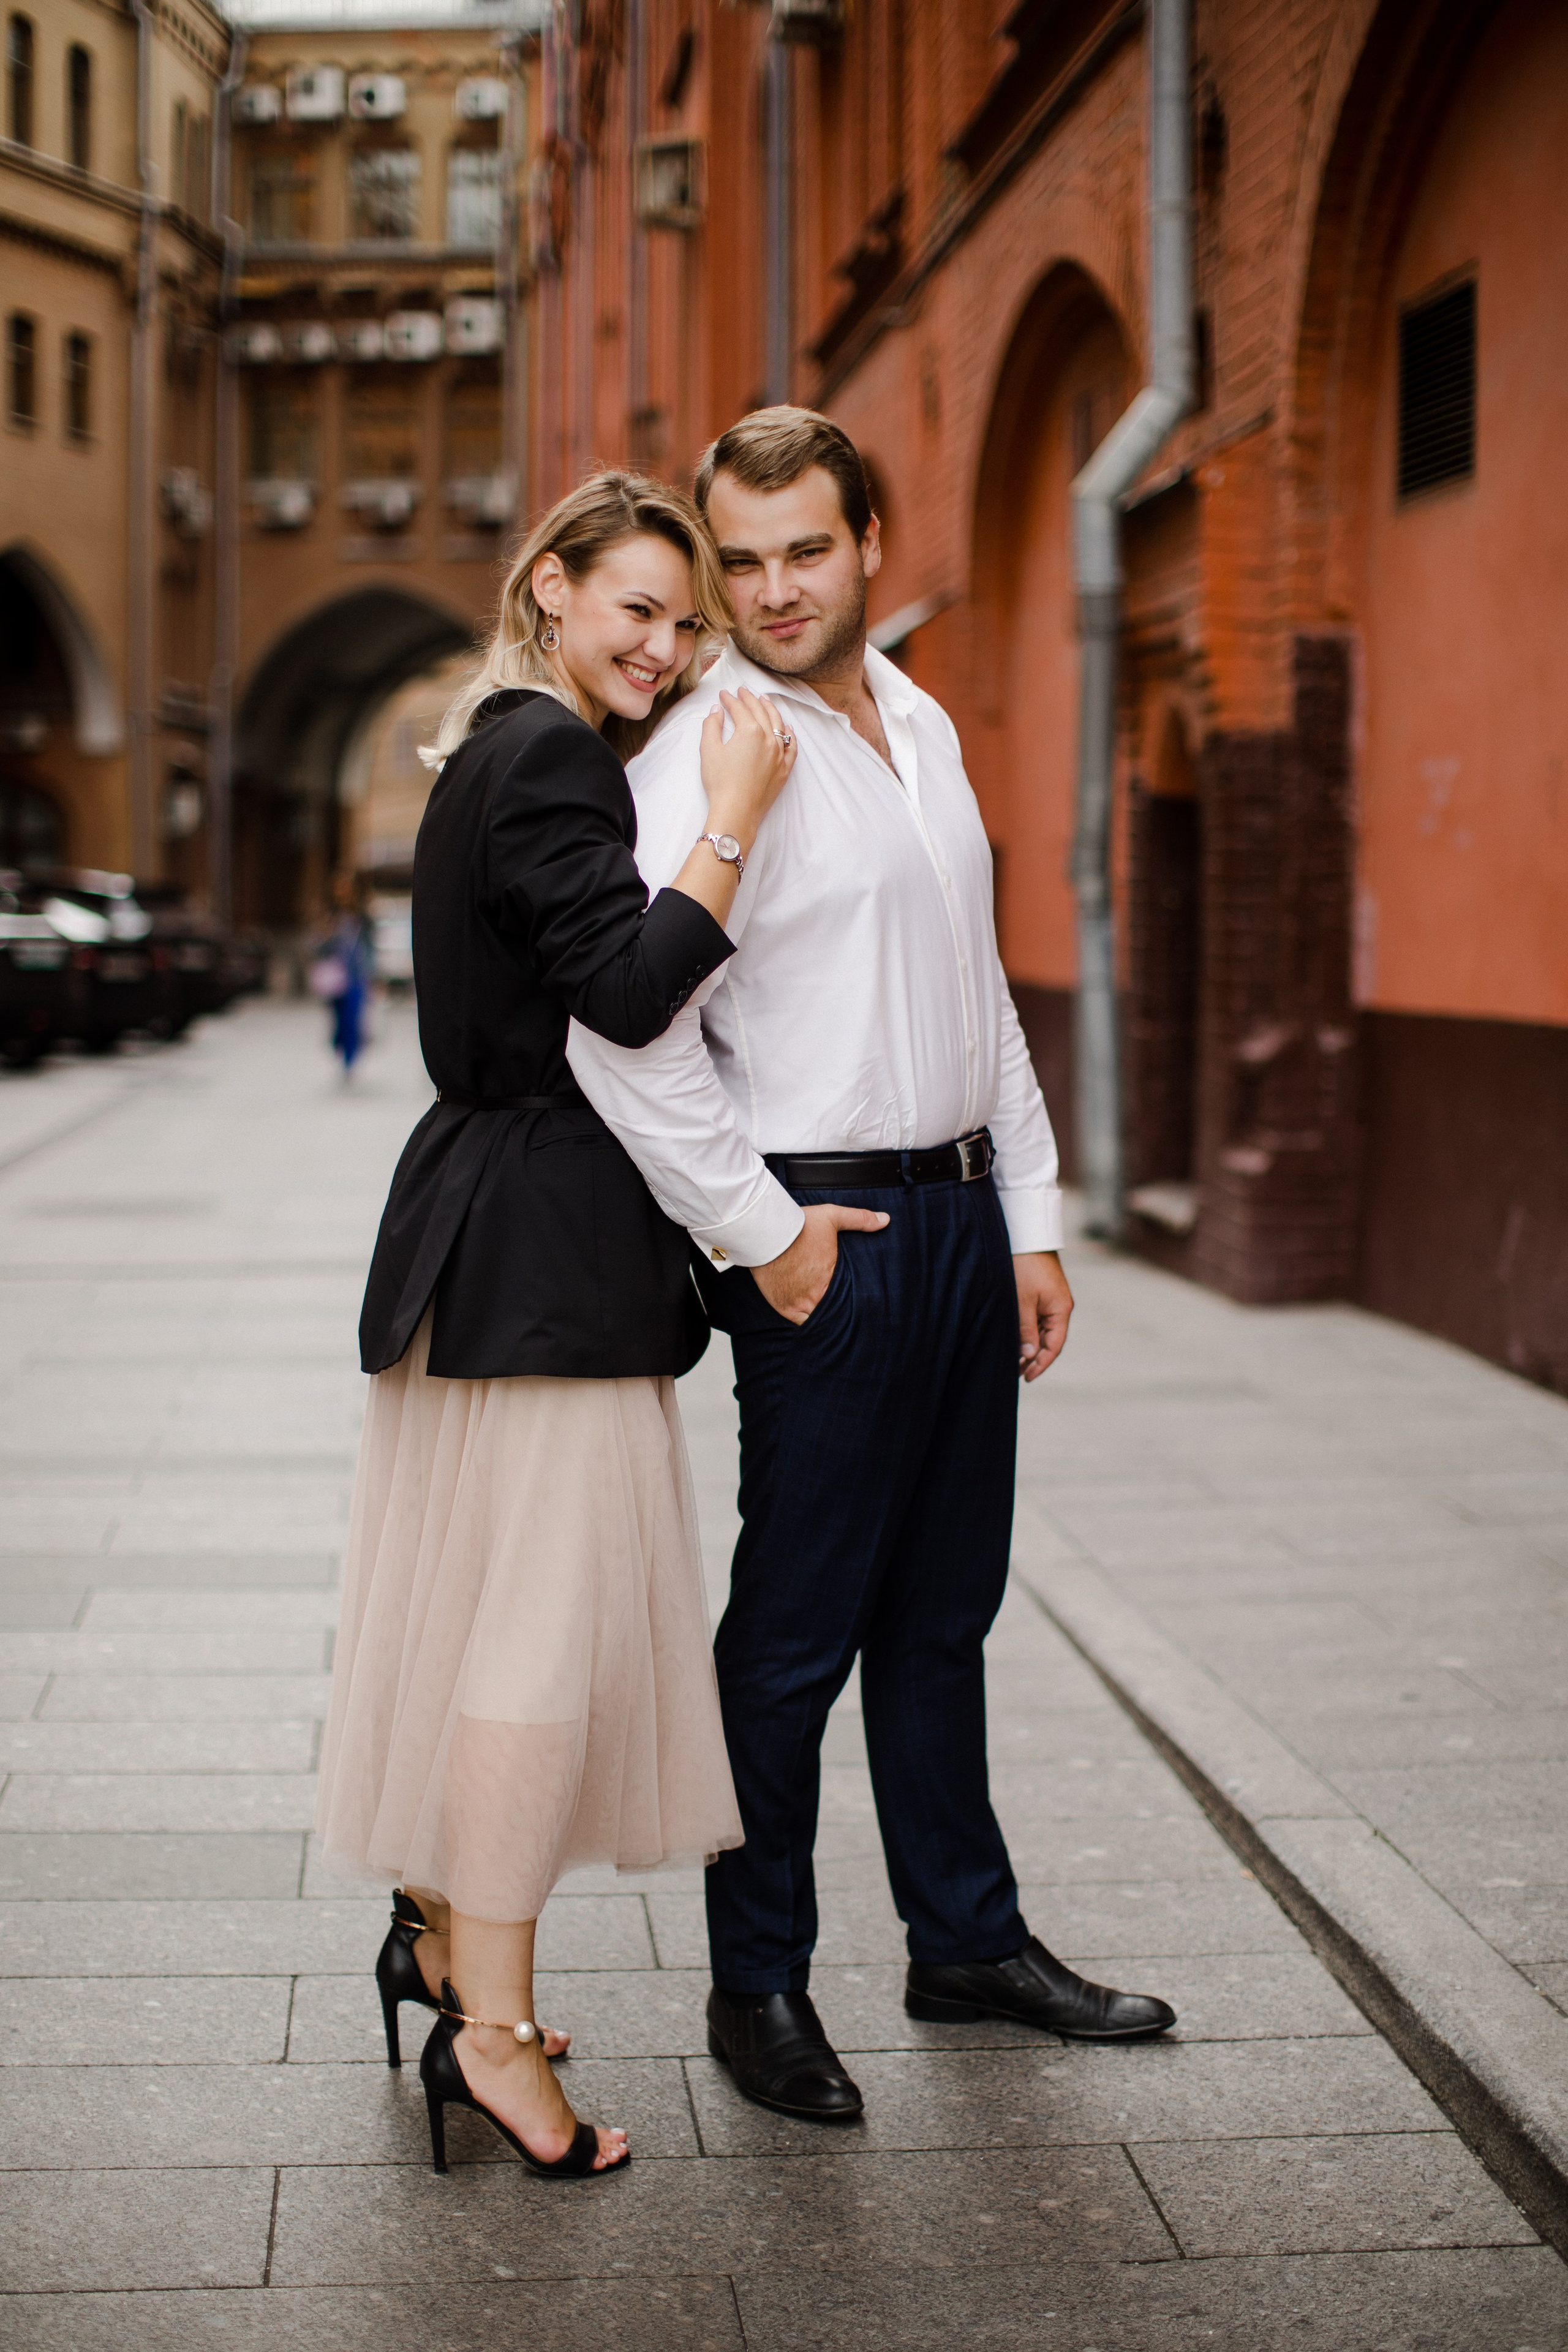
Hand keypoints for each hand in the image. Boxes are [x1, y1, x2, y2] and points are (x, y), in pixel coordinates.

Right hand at [700, 688, 796, 850]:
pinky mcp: (784, 769)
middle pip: (760, 712)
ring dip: (770, 710)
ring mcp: (779, 754)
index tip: (723, 695)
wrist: (736, 812)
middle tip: (742, 691)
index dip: (730, 700)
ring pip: (778, 724)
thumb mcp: (709, 750)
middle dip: (750, 699)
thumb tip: (716, 710)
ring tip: (764, 701)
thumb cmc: (720, 783)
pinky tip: (787, 727)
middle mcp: (769, 738)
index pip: (740, 709)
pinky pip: (791, 746)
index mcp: (750, 731)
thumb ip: (711, 726)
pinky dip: (789, 734)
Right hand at [752, 1201, 889, 1324]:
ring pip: (819, 1320)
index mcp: (831, 1278)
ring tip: (832, 1316)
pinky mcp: (783, 1306)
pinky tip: (812, 1317)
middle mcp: (816, 1296)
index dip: (855, 1302)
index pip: (850, 1299)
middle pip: (835, 1313)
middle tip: (849, 1313)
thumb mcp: (832, 1216)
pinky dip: (806, 1321)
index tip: (860, 1302)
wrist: (764, 1232)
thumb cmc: (797, 1225)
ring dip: (824, 1317)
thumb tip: (885, 1220)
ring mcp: (798, 1304)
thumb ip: (859, 1219)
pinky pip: (799, 1322)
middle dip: (840, 1311)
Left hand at [1015, 1251, 1072, 1381]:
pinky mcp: (1042, 1293)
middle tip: (1015, 1373)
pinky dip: (1028, 1331)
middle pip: (1049, 1340)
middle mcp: (1060, 1306)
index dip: (1041, 1364)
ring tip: (1013, 1361)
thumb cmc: (1023, 1267)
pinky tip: (1015, 1339)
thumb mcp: (1022, 1301)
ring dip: (1029, 1346)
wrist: (1025, 1235)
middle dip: (1034, 1358)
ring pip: (1042, 1330)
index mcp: (1061, 1309)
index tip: (1026, 1377)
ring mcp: (1051, 1300)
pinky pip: (1037, 1319)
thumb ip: (1025, 1330)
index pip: (1054, 1346)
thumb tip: (1029, 1356)